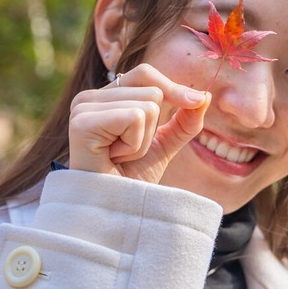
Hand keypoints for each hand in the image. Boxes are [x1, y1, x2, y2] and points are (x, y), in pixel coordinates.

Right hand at [68, 63, 210, 183]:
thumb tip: (206, 96)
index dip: (173, 89)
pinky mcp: (82, 123)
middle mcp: (88, 98)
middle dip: (152, 128)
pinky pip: (134, 117)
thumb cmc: (131, 180)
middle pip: (152, 90)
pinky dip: (134, 144)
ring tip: (119, 157)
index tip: (196, 102)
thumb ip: (184, 120)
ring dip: (142, 141)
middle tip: (127, 153)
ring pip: (147, 106)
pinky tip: (114, 159)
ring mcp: (82, 108)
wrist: (113, 214)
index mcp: (104, 98)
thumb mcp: (164, 144)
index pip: (146, 74)